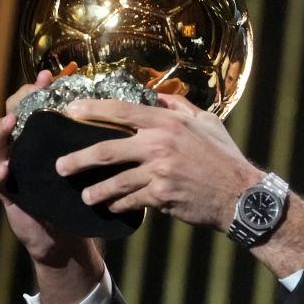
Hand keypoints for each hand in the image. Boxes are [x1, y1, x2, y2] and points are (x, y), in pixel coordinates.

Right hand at [0, 67, 96, 266]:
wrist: (68, 236)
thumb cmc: (83, 196)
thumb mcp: (94, 167)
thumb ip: (104, 142)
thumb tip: (135, 115)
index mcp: (45, 141)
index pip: (37, 107)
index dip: (41, 90)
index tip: (50, 76)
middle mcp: (26, 151)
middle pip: (12, 117)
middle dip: (18, 102)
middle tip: (30, 91)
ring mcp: (15, 171)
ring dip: (2, 132)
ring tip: (10, 122)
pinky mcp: (11, 196)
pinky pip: (0, 183)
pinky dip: (0, 175)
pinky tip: (5, 169)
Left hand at [55, 94, 263, 232]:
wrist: (242, 195)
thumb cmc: (225, 157)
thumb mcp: (208, 123)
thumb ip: (180, 107)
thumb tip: (157, 96)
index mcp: (168, 122)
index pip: (121, 111)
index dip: (92, 110)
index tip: (71, 111)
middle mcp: (159, 144)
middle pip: (107, 150)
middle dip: (78, 159)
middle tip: (61, 166)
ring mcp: (159, 172)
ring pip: (115, 181)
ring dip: (96, 191)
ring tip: (85, 196)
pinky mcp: (161, 196)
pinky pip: (131, 201)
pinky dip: (120, 205)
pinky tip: (112, 207)